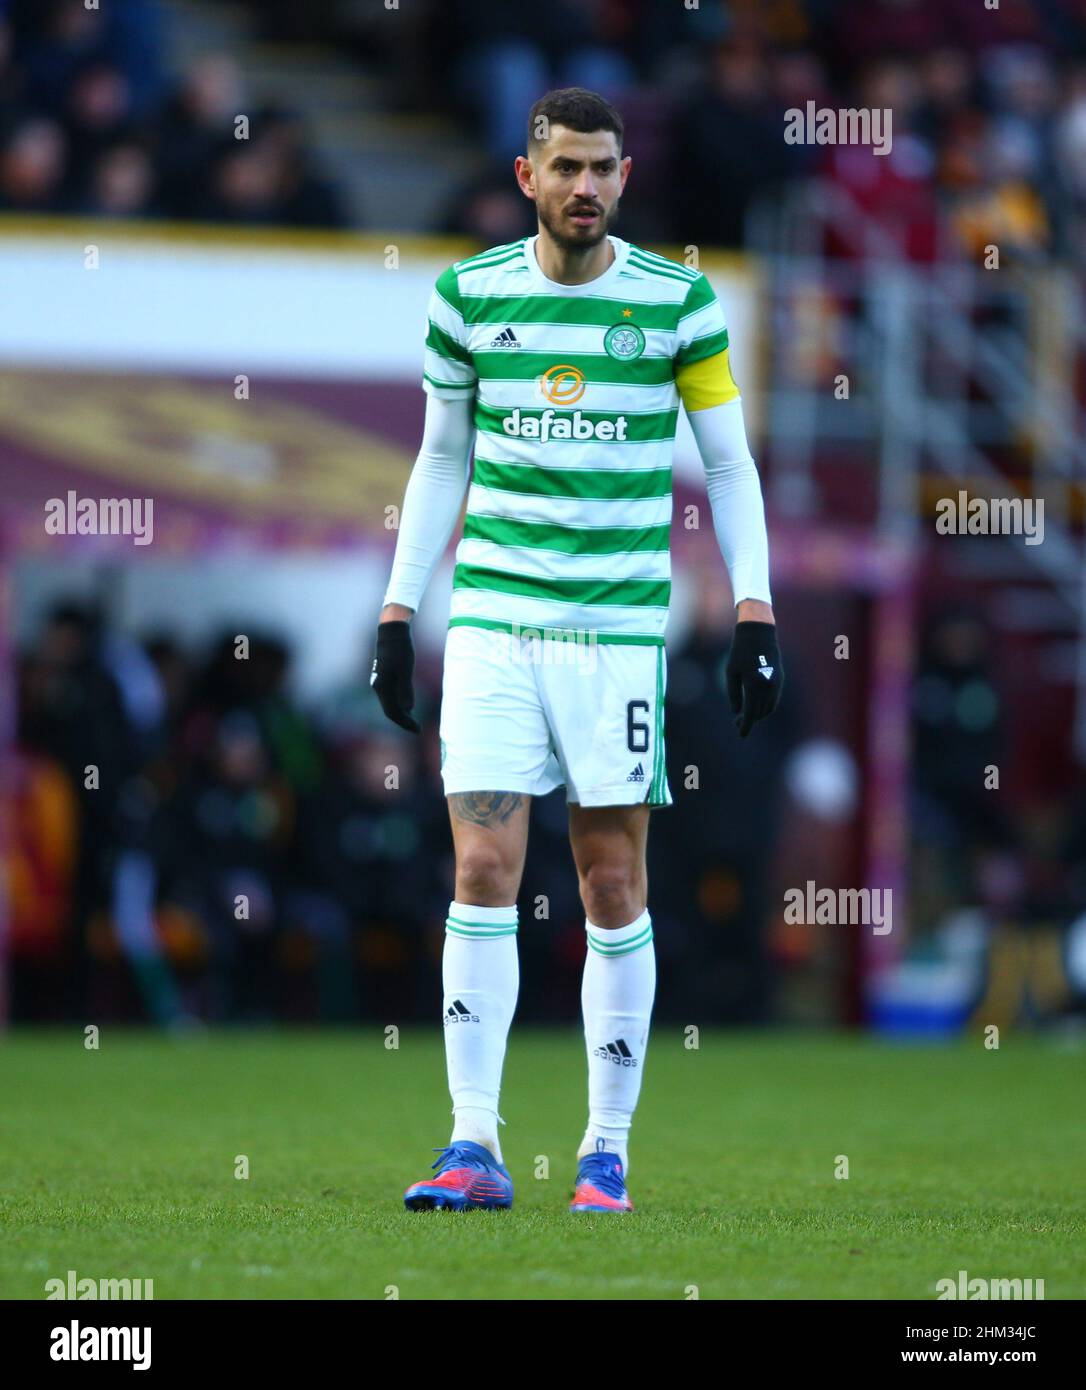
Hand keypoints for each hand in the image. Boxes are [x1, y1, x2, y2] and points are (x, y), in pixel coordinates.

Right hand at [370, 620, 420, 732]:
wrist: (392, 632)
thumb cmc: (400, 649)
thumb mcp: (406, 668)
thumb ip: (406, 688)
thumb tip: (407, 709)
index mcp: (382, 687)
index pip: (393, 712)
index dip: (405, 723)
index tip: (417, 730)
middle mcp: (378, 687)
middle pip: (390, 710)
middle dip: (404, 721)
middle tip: (418, 729)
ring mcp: (380, 682)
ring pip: (390, 704)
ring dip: (402, 714)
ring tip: (414, 721)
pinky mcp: (384, 678)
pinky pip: (390, 697)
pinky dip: (400, 704)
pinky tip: (409, 707)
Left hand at [725, 620, 782, 737]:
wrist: (759, 634)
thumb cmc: (740, 651)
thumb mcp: (731, 672)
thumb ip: (733, 694)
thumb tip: (737, 712)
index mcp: (753, 685)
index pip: (751, 712)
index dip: (746, 725)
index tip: (741, 734)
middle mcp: (768, 686)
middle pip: (759, 712)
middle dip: (749, 720)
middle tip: (736, 723)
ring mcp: (776, 683)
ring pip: (769, 708)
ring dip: (758, 715)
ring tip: (744, 716)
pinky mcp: (780, 679)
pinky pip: (774, 699)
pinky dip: (765, 706)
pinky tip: (755, 706)